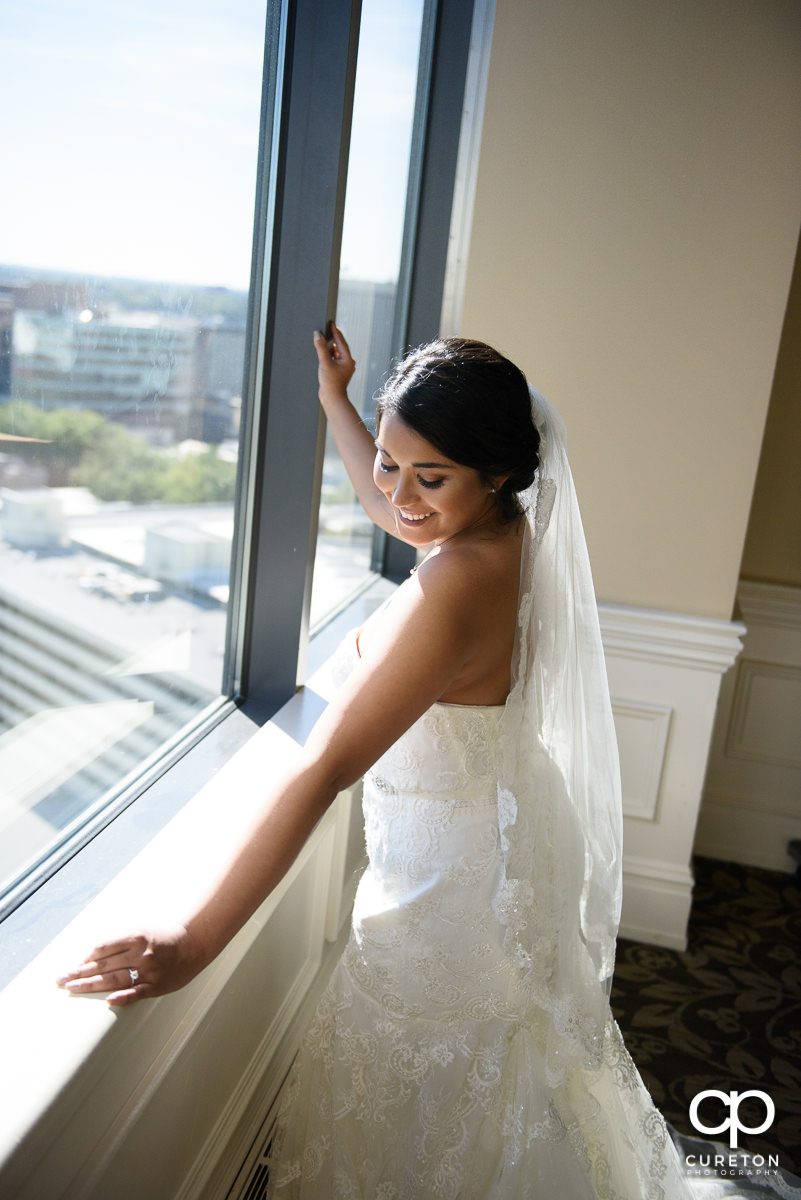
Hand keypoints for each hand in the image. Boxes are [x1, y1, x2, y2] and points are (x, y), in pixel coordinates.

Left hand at [56, 926, 202, 1006]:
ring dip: (92, 985)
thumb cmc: (162, 940)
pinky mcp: (157, 985)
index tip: (72, 967)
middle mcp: (140, 954)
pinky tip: (109, 1001)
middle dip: (80, 973)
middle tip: (61, 980)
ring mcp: (149, 970)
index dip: (86, 958)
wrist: (192, 945)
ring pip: (115, 979)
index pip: (103, 949)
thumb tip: (92, 955)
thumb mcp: (140, 933)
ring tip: (73, 989)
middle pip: (104, 965)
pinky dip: (123, 997)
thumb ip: (118, 943)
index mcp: (136, 937)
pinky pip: (137, 992)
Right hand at [313, 323, 355, 402]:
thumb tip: (318, 334)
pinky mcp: (339, 372)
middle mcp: (348, 362)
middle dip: (333, 338)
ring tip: (323, 338)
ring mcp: (344, 368)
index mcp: (348, 359)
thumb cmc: (330, 382)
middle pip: (340, 346)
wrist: (332, 398)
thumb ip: (321, 347)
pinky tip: (323, 352)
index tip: (331, 322)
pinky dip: (329, 355)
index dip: (335, 331)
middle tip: (327, 328)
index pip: (341, 341)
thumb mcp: (324, 362)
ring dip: (330, 347)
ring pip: (336, 353)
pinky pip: (334, 359)